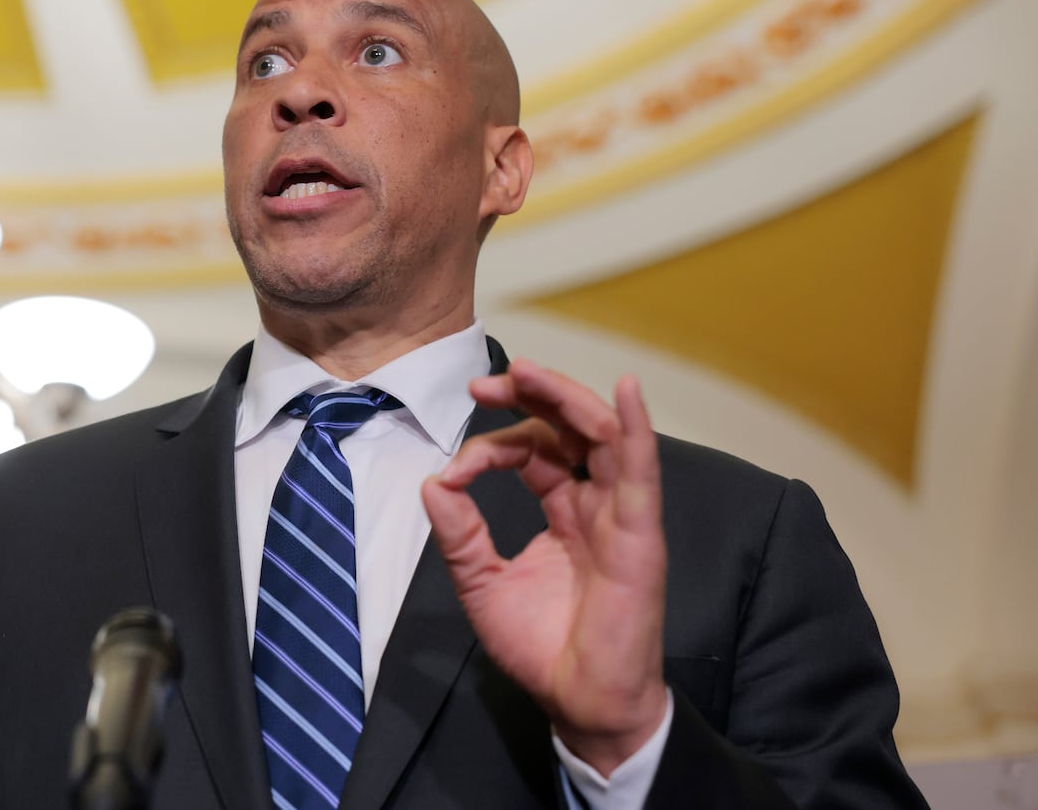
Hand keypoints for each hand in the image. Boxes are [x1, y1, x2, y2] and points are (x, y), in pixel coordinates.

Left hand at [420, 358, 667, 774]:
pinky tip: (625, 390)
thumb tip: (432, 482)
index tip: (454, 472)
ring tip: (527, 372)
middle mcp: (595, 503)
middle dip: (531, 395)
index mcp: (563, 510)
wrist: (580, 702)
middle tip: (484, 384)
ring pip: (602, 435)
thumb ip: (459, 533)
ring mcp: (620, 515)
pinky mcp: (640, 534)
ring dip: (566, 396)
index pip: (534, 450)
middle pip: (570, 427)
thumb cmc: (541, 648)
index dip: (493, 445)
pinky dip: (635, 427)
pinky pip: (641, 472)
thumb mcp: (481, 583)